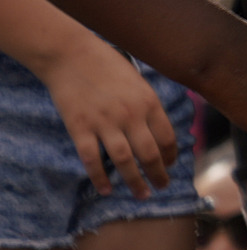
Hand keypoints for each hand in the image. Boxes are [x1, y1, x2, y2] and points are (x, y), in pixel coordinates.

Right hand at [32, 32, 175, 195]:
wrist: (72, 55)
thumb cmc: (108, 66)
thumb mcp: (138, 82)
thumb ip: (148, 106)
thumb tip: (159, 130)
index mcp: (149, 102)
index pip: (167, 137)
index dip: (171, 156)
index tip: (171, 166)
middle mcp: (130, 115)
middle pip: (150, 153)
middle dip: (158, 174)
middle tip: (161, 187)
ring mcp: (104, 123)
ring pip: (124, 160)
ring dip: (135, 181)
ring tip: (141, 194)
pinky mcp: (80, 128)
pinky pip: (91, 159)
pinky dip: (100, 178)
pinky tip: (106, 189)